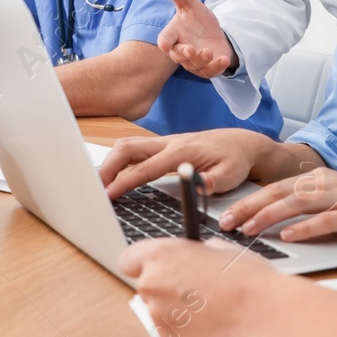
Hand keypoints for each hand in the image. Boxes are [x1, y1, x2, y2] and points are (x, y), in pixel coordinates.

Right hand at [99, 128, 269, 198]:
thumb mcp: (231, 175)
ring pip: (127, 146)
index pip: (145, 167)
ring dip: (110, 162)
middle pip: (127, 148)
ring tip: (100, 184)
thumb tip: (200, 185)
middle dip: (107, 167)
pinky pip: (134, 149)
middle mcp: (168, 143)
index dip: (124, 182)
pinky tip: (113, 175)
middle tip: (95, 189)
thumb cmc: (234, 160)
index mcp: (182, 152)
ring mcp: (164, 142)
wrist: (240, 143)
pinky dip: (119, 160)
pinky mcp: (162, 146)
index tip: (109, 194)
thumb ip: (214, 181)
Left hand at [119, 237, 287, 336]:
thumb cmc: (248, 280)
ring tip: (208, 306)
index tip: (156, 266)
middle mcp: (152, 284)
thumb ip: (195, 252)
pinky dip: (183, 328)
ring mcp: (158, 315)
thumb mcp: (220, 248)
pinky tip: (208, 323)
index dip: (143, 263)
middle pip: (146, 285)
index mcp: (160, 255)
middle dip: (165, 286)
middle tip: (194, 287)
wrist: (264, 316)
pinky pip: (169, 330)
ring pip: (158, 309)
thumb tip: (193, 257)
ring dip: (174, 308)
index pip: (129, 259)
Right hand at [155, 0, 236, 77]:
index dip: (165, 42)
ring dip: (201, 60)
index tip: (164, 45)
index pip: (165, 39)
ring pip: (194, 65)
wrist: (214, 34)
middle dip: (185, 54)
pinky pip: (210, 72)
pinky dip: (216, 67)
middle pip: (178, 56)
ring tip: (209, 52)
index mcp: (174, 34)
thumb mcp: (189, 3)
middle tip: (191, 49)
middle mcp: (181, 50)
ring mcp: (194, 61)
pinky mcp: (207, 68)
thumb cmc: (197, 20)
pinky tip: (224, 59)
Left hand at [219, 167, 336, 243]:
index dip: (248, 200)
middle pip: (280, 192)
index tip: (225, 215)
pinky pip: (328, 220)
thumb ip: (305, 210)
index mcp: (318, 180)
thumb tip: (268, 225)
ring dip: (271, 215)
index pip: (275, 188)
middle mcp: (328, 183)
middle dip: (250, 206)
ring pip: (299, 202)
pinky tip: (289, 236)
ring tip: (249, 228)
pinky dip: (307, 228)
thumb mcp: (333, 206)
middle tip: (226, 223)